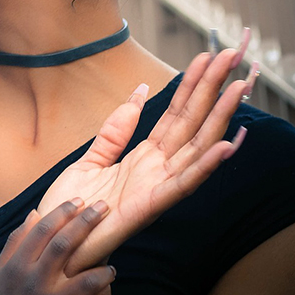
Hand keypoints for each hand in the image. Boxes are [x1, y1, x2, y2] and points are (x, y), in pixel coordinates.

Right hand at [0, 199, 116, 294]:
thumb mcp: (1, 268)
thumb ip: (16, 240)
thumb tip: (35, 213)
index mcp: (17, 264)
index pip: (41, 231)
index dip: (61, 213)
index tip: (78, 200)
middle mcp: (32, 280)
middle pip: (62, 246)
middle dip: (84, 224)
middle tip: (103, 207)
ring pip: (82, 281)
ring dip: (100, 271)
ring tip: (111, 265)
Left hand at [38, 47, 250, 274]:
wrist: (56, 239)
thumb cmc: (73, 206)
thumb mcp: (91, 158)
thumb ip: (116, 129)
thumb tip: (140, 92)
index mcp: (145, 157)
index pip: (175, 114)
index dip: (192, 85)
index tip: (208, 57)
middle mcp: (158, 169)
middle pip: (191, 122)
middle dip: (211, 89)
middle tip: (231, 56)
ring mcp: (158, 187)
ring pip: (196, 146)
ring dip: (219, 118)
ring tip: (239, 90)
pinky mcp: (152, 206)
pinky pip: (183, 183)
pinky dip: (205, 165)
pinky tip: (227, 146)